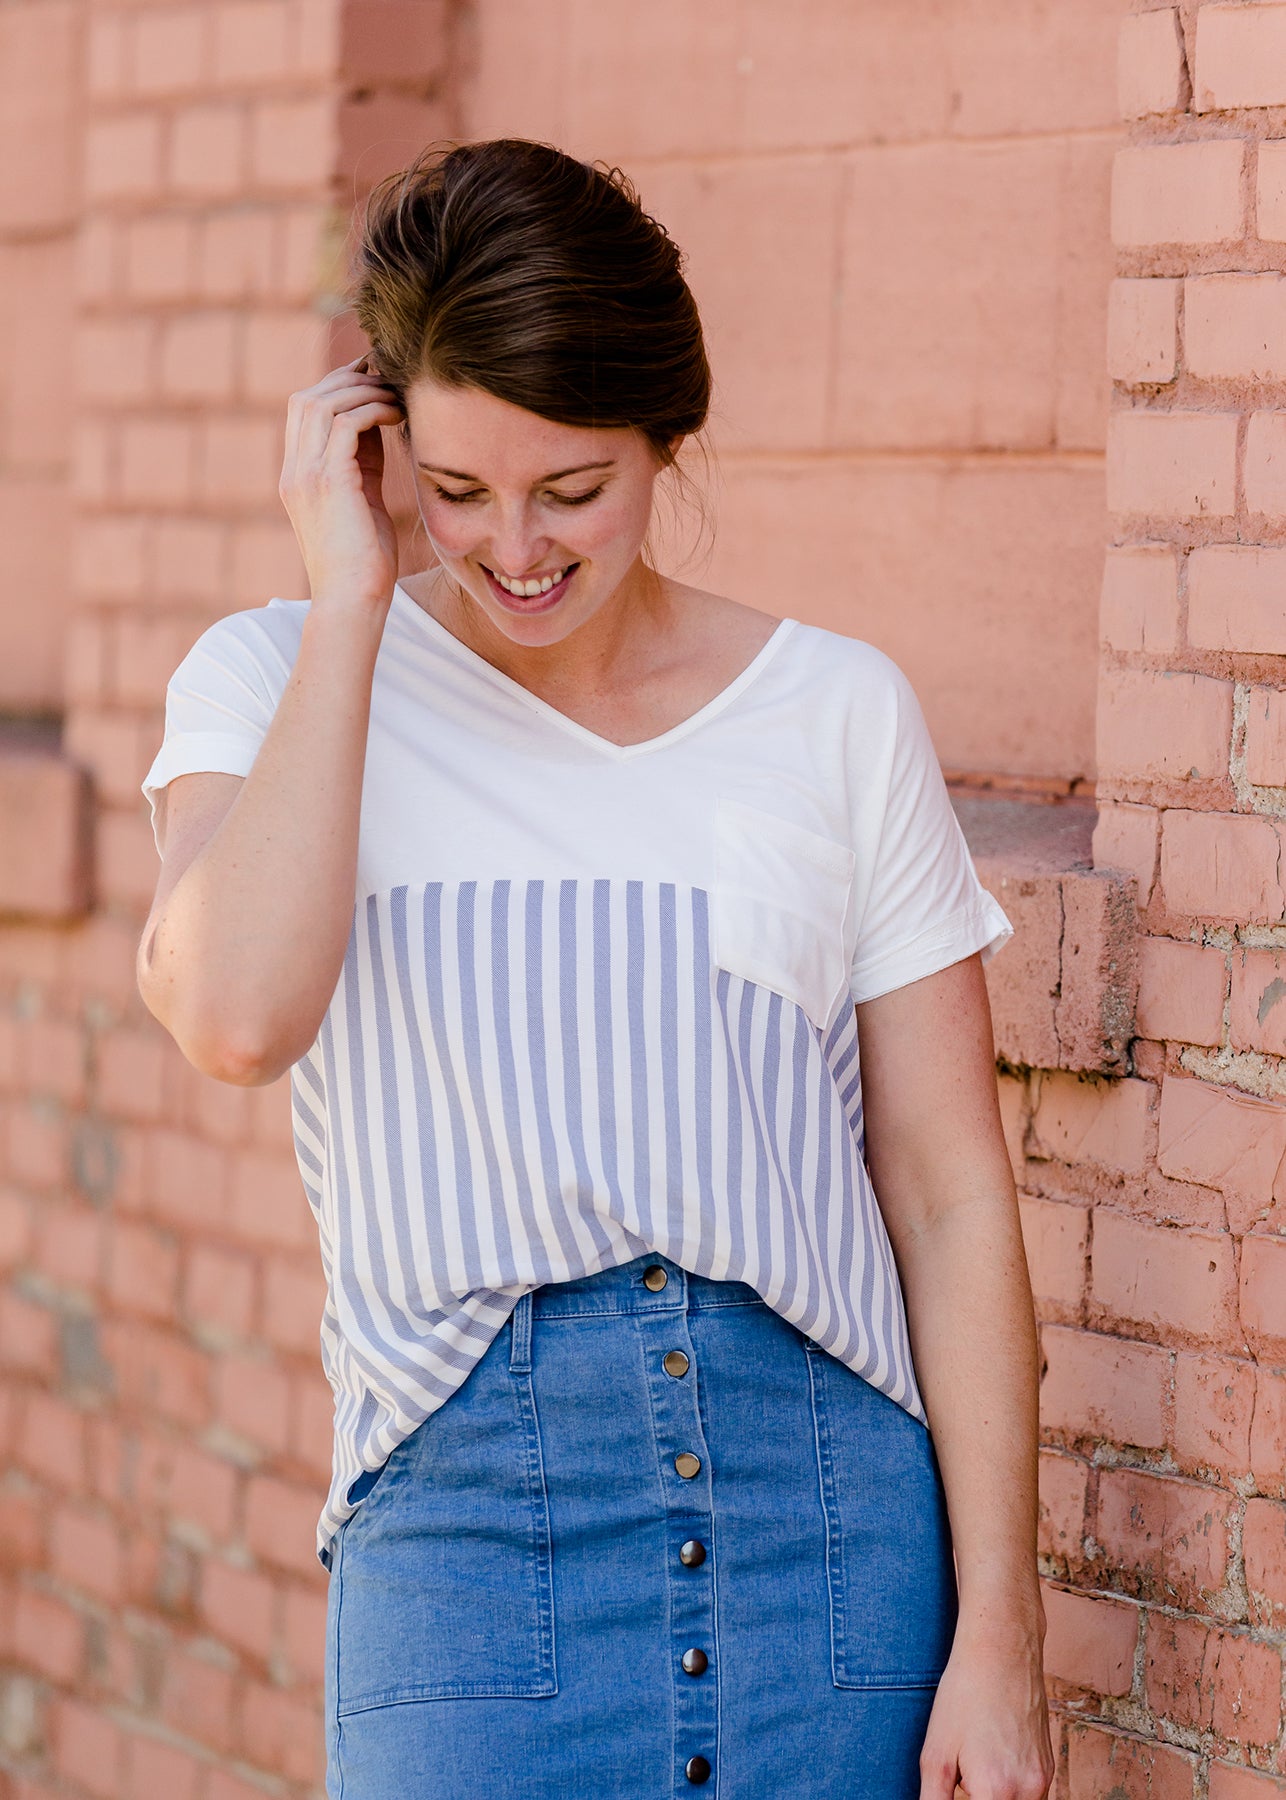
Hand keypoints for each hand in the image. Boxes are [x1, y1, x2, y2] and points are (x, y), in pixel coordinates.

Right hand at [278, 356, 405, 610]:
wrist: (354, 601)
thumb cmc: (366, 561)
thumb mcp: (363, 499)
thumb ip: (364, 461)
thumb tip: (379, 420)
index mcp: (297, 476)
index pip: (305, 412)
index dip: (338, 387)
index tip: (375, 381)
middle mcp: (294, 471)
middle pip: (308, 398)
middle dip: (348, 380)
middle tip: (386, 376)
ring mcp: (306, 476)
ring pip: (323, 403)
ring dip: (363, 391)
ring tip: (396, 396)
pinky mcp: (328, 483)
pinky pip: (345, 424)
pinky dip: (372, 410)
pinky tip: (398, 414)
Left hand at [918, 1625, 1053, 1799]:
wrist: (1002, 1650)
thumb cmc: (965, 1694)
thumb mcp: (935, 1752)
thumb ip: (933, 1799)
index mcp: (996, 1792)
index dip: (963, 1798)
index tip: (955, 1783)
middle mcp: (1028, 1792)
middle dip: (977, 1798)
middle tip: (962, 1772)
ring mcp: (1043, 1780)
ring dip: (995, 1797)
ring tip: (975, 1762)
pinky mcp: (1048, 1767)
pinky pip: (1030, 1795)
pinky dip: (1009, 1789)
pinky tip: (991, 1756)